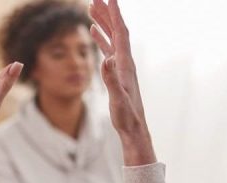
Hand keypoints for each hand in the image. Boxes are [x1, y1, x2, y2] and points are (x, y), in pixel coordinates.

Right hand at [88, 0, 155, 165]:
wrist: (134, 127)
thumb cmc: (126, 116)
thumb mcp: (117, 99)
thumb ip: (111, 80)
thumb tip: (105, 60)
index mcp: (125, 64)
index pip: (120, 32)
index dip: (114, 14)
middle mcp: (125, 61)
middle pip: (116, 30)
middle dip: (107, 13)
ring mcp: (122, 66)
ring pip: (112, 37)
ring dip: (103, 22)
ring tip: (92, 8)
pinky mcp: (118, 72)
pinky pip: (109, 49)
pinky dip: (102, 38)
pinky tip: (94, 33)